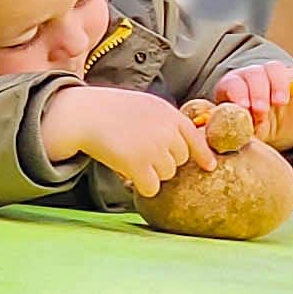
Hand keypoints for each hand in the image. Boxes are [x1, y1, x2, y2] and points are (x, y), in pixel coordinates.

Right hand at [38, 85, 215, 197]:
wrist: (83, 114)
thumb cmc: (110, 111)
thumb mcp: (145, 106)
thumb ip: (165, 123)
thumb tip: (186, 148)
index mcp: (169, 114)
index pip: (195, 139)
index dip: (203, 155)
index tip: (209, 166)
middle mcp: (166, 131)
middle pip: (180, 160)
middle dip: (164, 161)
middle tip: (140, 152)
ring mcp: (154, 148)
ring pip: (167, 175)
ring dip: (151, 173)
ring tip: (130, 157)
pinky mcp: (138, 164)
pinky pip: (152, 187)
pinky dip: (142, 186)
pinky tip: (128, 174)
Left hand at [214, 42, 292, 153]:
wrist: (265, 124)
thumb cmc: (248, 125)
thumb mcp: (245, 130)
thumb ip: (246, 128)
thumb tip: (248, 132)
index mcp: (233, 86)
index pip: (233, 85)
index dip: (238, 94)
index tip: (243, 107)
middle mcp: (251, 75)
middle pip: (254, 75)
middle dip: (257, 92)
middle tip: (260, 109)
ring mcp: (274, 75)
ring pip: (275, 71)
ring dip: (278, 85)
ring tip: (279, 101)